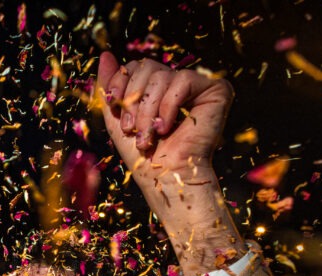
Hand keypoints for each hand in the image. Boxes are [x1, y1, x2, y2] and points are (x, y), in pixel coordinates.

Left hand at [97, 52, 232, 187]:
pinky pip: (184, 80)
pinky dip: (169, 106)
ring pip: (162, 75)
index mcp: (158, 87)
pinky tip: (167, 128)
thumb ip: (110, 86)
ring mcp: (199, 84)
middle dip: (134, 100)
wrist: (164, 176)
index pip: (136, 66)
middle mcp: (179, 82)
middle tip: (133, 129)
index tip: (114, 107)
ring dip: (149, 110)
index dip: (121, 83)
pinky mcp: (217, 89)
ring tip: (149, 136)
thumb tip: (105, 54)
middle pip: (147, 66)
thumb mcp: (117, 117)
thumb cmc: (142, 154)